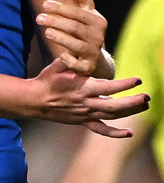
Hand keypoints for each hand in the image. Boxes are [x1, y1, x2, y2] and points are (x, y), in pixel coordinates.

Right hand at [31, 58, 148, 137]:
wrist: (34, 101)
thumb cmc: (46, 80)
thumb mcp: (56, 66)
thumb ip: (70, 58)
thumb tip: (79, 48)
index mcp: (82, 88)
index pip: (109, 88)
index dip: (125, 85)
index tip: (138, 80)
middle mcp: (86, 103)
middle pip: (115, 106)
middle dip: (133, 102)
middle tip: (147, 97)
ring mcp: (85, 114)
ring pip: (111, 117)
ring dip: (129, 112)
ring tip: (145, 106)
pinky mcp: (82, 121)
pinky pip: (101, 130)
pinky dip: (115, 133)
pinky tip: (128, 134)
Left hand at [36, 0, 106, 75]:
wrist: (94, 56)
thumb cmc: (85, 29)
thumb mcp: (84, 11)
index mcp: (98, 21)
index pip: (78, 13)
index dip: (61, 8)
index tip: (44, 4)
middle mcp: (99, 36)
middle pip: (75, 28)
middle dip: (56, 22)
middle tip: (38, 18)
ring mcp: (94, 52)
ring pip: (77, 45)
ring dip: (61, 38)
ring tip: (46, 32)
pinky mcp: (88, 67)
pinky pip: (80, 65)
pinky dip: (71, 61)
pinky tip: (60, 56)